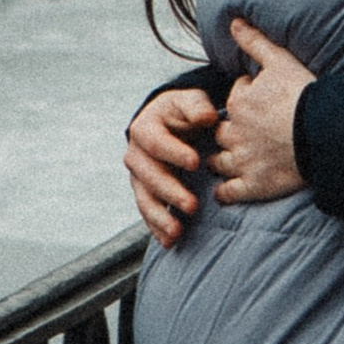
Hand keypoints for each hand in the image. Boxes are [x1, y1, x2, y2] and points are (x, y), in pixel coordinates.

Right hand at [127, 88, 218, 249]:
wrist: (168, 123)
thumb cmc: (182, 111)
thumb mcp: (189, 100)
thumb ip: (196, 107)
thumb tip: (206, 117)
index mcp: (145, 129)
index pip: (157, 143)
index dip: (174, 153)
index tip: (195, 162)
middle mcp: (136, 155)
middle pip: (149, 176)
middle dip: (170, 192)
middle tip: (192, 205)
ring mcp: (138, 177)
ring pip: (144, 199)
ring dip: (160, 217)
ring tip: (177, 232)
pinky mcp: (145, 193)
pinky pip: (148, 212)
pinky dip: (157, 228)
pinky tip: (169, 243)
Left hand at [213, 18, 314, 203]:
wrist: (323, 132)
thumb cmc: (304, 96)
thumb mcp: (279, 61)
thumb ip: (254, 42)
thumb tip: (233, 22)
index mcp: (239, 103)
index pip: (235, 99)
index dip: (246, 99)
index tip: (257, 103)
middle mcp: (235, 132)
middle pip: (221, 132)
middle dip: (227, 132)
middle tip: (240, 134)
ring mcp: (243, 161)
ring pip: (218, 162)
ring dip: (220, 161)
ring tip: (229, 160)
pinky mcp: (253, 185)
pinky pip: (229, 192)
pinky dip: (226, 191)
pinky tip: (228, 190)